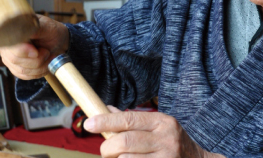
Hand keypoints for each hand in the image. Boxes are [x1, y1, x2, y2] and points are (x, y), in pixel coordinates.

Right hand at [0, 14, 68, 79]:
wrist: (57, 40)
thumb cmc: (52, 31)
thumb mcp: (47, 27)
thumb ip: (35, 29)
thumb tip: (23, 31)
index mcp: (11, 31)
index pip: (9, 45)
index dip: (23, 51)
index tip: (36, 52)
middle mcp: (6, 45)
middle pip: (15, 60)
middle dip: (37, 59)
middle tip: (47, 51)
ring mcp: (9, 58)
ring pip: (22, 70)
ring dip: (41, 66)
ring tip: (49, 56)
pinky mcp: (16, 69)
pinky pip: (25, 76)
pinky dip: (39, 72)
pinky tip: (46, 64)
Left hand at [84, 106, 224, 157]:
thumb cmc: (173, 142)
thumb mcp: (158, 126)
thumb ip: (132, 120)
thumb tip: (106, 110)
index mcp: (162, 121)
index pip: (129, 119)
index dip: (106, 121)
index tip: (89, 123)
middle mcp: (166, 138)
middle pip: (125, 141)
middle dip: (108, 147)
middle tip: (105, 150)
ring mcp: (167, 157)